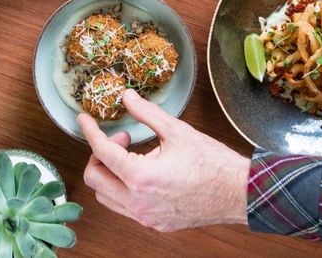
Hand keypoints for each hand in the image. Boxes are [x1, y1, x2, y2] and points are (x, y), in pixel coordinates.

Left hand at [78, 90, 249, 231]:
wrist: (238, 193)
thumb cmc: (212, 163)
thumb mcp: (177, 130)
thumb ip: (146, 113)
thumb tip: (126, 97)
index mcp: (141, 177)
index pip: (101, 152)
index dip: (89, 131)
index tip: (84, 120)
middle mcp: (138, 202)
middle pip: (94, 179)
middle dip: (98, 155)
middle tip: (120, 138)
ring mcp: (145, 217)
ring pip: (106, 196)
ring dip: (109, 173)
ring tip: (131, 155)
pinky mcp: (154, 224)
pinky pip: (123, 208)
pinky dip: (122, 188)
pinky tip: (141, 172)